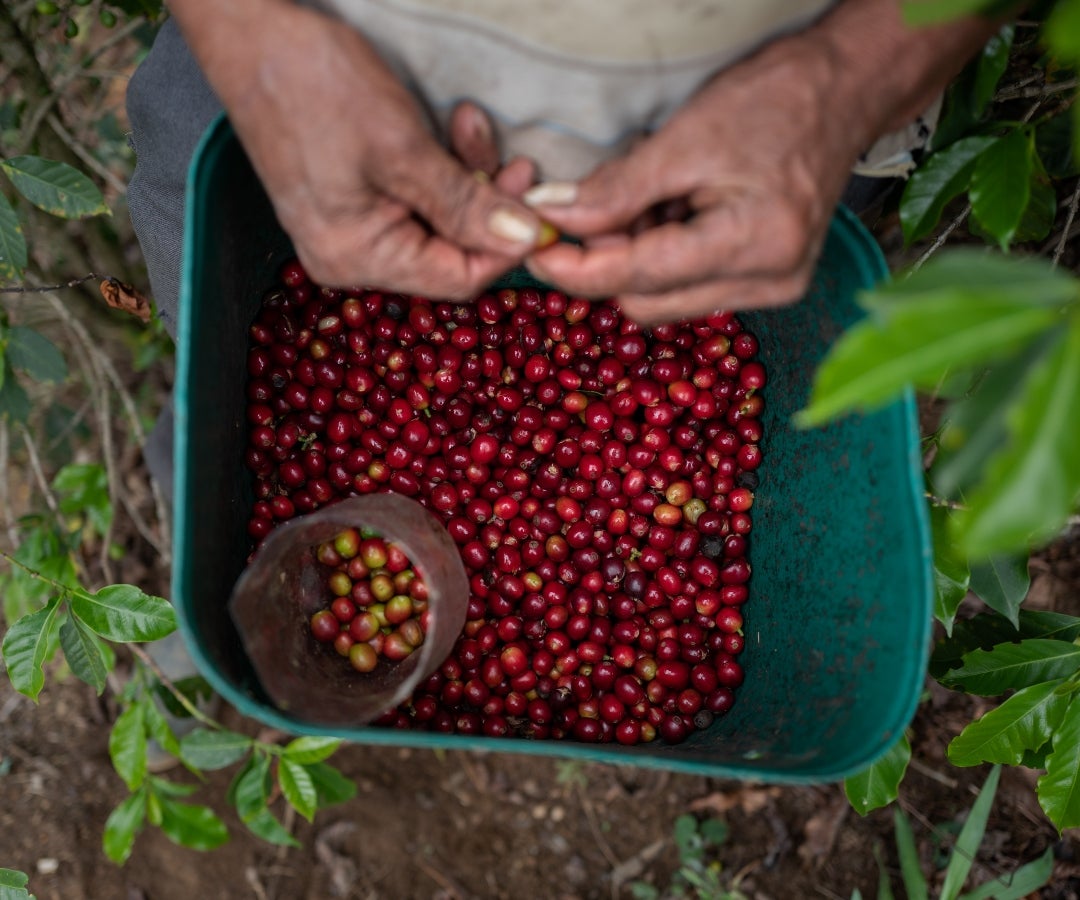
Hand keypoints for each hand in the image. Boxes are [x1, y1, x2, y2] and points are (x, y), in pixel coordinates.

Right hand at [173, 1, 542, 298]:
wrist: (252, 34)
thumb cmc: (317, 86)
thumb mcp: (404, 148)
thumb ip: (466, 203)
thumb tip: (525, 241)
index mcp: (358, 258)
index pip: (458, 277)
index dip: (506, 247)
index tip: (540, 208)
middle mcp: (351, 257)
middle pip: (449, 251)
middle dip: (487, 204)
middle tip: (516, 159)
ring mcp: (348, 230)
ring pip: (438, 222)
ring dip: (467, 178)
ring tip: (471, 124)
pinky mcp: (351, 201)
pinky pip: (414, 201)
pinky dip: (439, 170)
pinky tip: (449, 130)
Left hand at [522, 37, 862, 324]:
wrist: (844, 92)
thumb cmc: (777, 101)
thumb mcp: (685, 139)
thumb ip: (615, 191)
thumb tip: (554, 219)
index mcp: (756, 244)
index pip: (641, 276)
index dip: (578, 268)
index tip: (534, 250)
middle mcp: (771, 281)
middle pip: (647, 300)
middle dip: (608, 261)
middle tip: (594, 208)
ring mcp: (774, 288)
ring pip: (664, 299)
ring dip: (637, 259)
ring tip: (655, 199)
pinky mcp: (769, 283)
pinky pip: (689, 288)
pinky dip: (665, 258)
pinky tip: (677, 214)